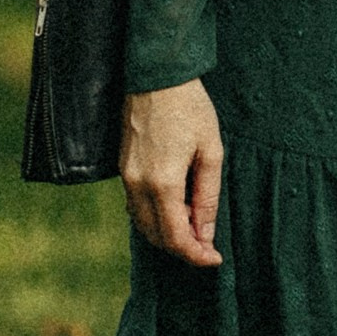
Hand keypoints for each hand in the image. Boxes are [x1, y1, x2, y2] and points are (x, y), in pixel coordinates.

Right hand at [120, 78, 223, 266]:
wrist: (155, 76)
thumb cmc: (189, 109)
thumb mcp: (210, 151)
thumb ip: (207, 196)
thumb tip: (205, 232)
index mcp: (162, 183)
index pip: (175, 237)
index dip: (196, 254)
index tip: (214, 259)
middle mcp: (137, 185)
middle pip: (156, 236)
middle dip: (182, 248)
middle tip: (208, 245)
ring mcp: (125, 177)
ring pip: (142, 224)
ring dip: (167, 234)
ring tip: (195, 227)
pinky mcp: (122, 168)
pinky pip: (135, 206)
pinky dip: (154, 218)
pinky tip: (174, 209)